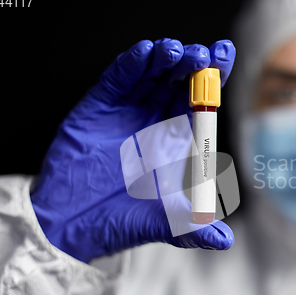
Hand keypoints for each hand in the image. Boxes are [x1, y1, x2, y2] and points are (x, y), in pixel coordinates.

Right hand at [30, 38, 235, 262]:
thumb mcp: (162, 223)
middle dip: (193, 64)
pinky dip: (131, 65)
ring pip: (151, 75)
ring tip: (177, 52)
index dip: (213, 79)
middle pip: (179, 83)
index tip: (224, 56)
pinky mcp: (98, 108)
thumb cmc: (119, 221)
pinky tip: (145, 54)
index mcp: (175, 141)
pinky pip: (117, 80)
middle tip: (203, 54)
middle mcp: (154, 121)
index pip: (200, 103)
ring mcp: (126, 112)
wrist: (71, 225)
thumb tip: (225, 242)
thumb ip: (192, 228)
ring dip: (165, 59)